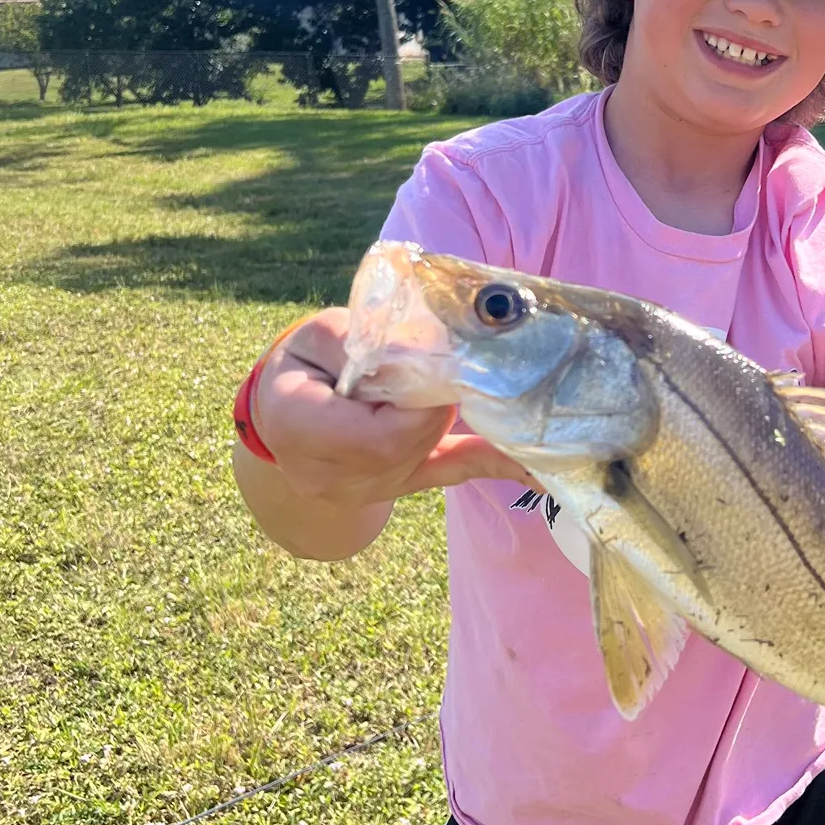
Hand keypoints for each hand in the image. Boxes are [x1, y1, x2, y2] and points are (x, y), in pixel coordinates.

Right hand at [253, 307, 534, 505]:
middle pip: (412, 442)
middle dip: (434, 401)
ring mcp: (367, 491)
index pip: (380, 434)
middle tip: (437, 365)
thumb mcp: (316, 334)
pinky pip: (454, 472)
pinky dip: (497, 464)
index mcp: (301, 428)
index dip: (413, 401)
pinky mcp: (400, 487)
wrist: (283, 413)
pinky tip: (542, 472)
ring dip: (444, 412)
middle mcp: (331, 475)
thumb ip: (364, 337)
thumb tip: (423, 343)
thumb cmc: (300, 364)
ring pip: (433, 452)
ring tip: (437, 380)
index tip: (419, 363)